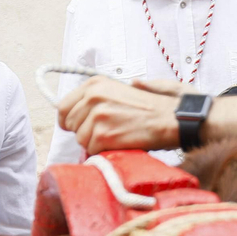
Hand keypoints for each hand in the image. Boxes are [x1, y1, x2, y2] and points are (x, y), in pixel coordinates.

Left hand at [57, 76, 179, 152]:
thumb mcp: (127, 86)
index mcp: (95, 84)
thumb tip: (87, 100)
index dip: (70, 120)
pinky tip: (120, 143)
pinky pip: (92, 150)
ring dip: (95, 143)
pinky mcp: (104, 135)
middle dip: (85, 131)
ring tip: (116, 137)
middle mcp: (93, 97)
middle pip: (71, 124)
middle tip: (105, 132)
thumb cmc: (156, 105)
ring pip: (81, 139)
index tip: (79, 126)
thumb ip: (104, 93)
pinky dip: (104, 151)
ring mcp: (97, 116)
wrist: (173, 118)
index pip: (64, 107)